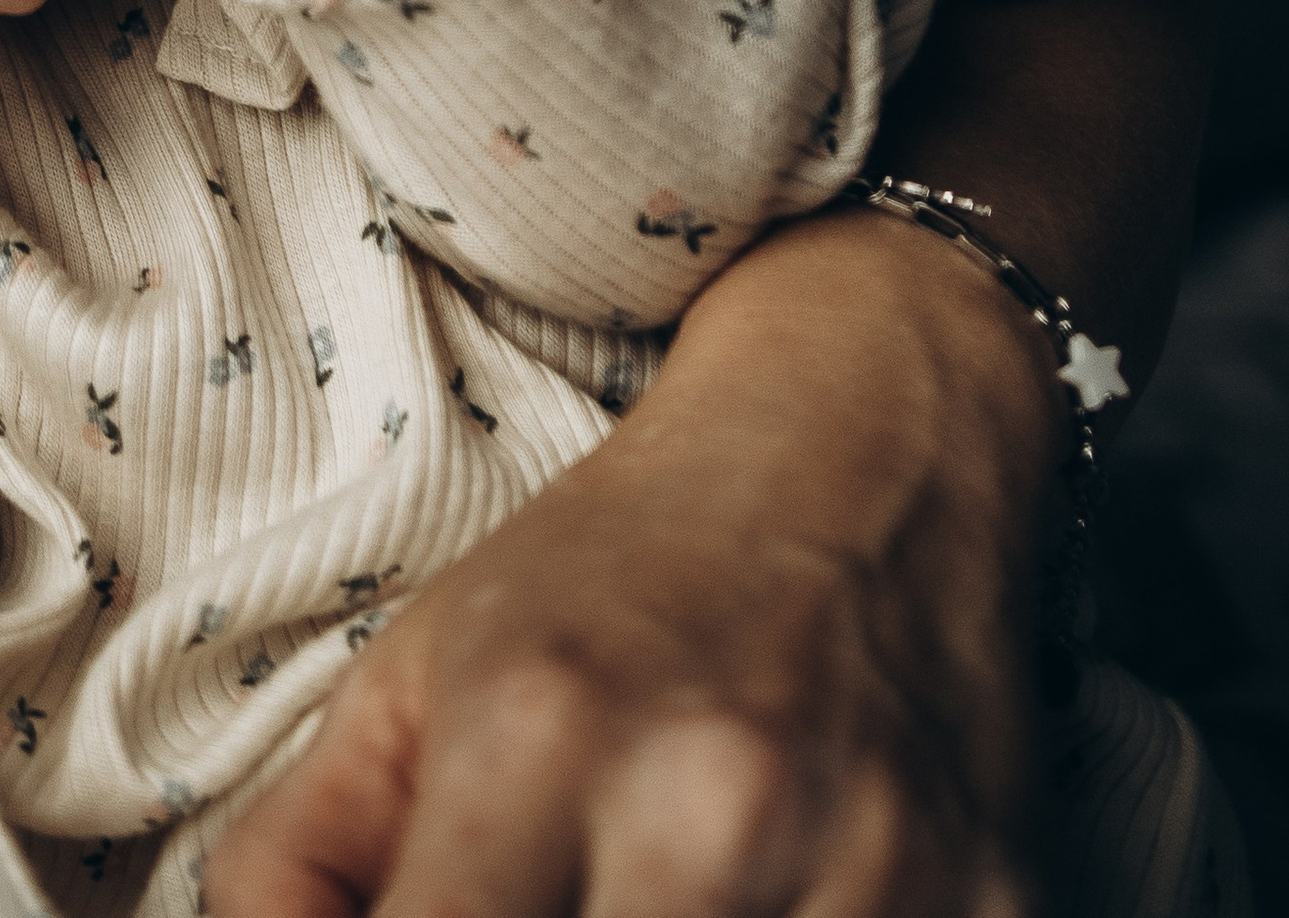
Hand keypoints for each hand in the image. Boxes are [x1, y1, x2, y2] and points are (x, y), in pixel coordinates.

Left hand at [206, 207, 1045, 917]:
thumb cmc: (621, 570)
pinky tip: (775, 907)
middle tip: (546, 911)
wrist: (864, 434)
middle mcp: (707, 804)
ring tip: (652, 901)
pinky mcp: (1004, 905)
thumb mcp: (420, 674)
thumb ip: (300, 858)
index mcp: (537, 733)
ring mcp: (873, 868)